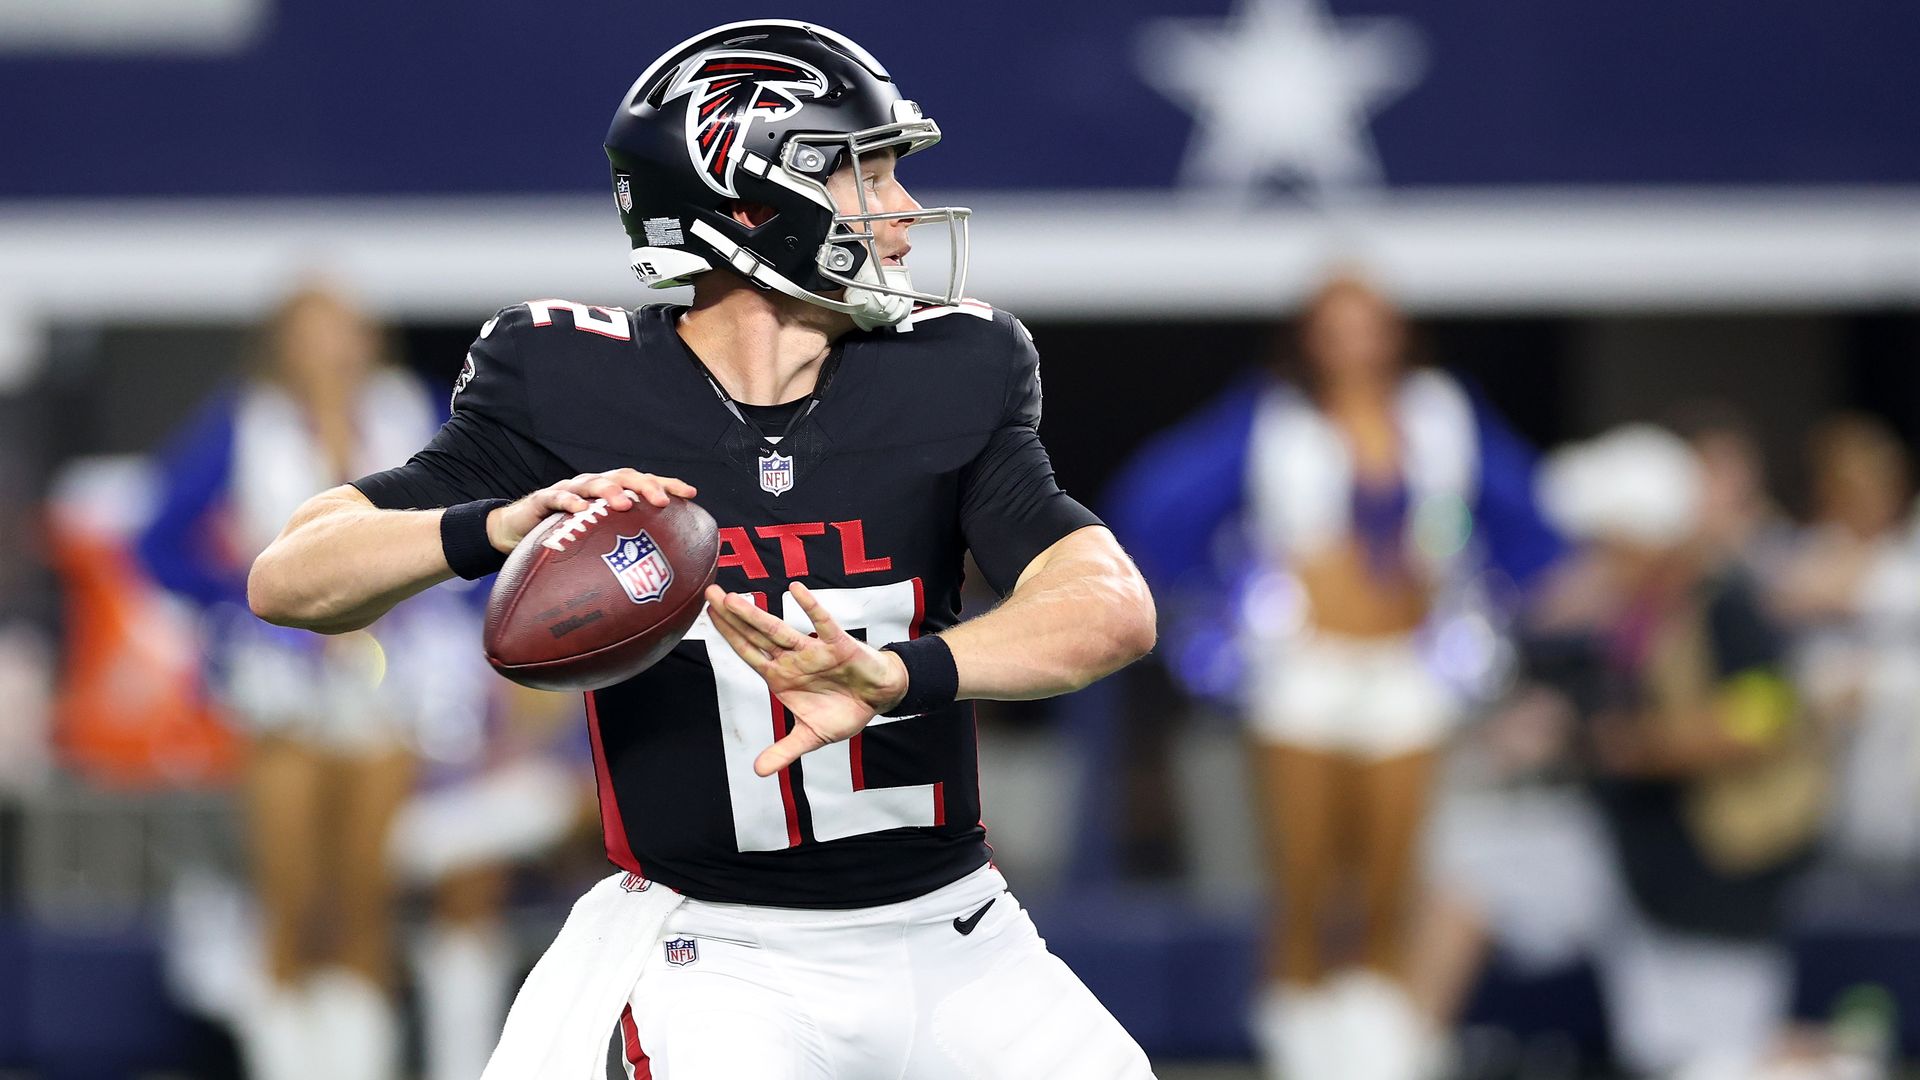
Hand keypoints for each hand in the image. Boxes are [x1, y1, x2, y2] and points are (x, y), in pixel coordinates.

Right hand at [485, 469, 695, 552]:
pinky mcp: (544, 500)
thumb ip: (621, 553)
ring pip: (594, 483)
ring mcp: (569, 490)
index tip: (691, 494)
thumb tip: (657, 581)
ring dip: (611, 491)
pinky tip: (582, 510)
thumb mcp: (595, 545)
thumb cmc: (563, 538)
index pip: (643, 483)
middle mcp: (593, 486)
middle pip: (624, 477)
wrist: (515, 531)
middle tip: (661, 500)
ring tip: (624, 503)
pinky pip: (558, 497)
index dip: (667, 484)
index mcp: (611, 494)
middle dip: (645, 485)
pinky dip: (570, 502)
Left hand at [704, 582, 909, 775]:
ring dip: (756, 616)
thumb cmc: (843, 710)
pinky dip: (810, 607)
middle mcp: (792, 659)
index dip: (728, 636)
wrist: (878, 698)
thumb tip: (758, 771)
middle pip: (756, 636)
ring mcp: (813, 650)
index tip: (708, 614)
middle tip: (709, 593)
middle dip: (732, 617)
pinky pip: (822, 623)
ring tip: (733, 600)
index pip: (748, 653)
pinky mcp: (838, 644)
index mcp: (781, 677)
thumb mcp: (811, 736)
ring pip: (779, 630)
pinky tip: (795, 591)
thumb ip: (784, 751)